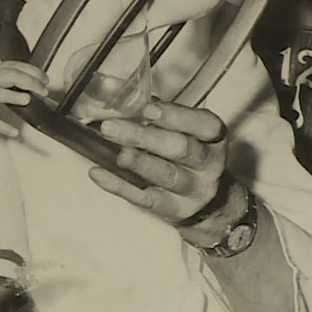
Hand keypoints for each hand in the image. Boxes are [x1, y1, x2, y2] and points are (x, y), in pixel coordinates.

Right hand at [0, 61, 48, 138]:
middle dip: (28, 80)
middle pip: (8, 74)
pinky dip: (1, 126)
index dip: (32, 71)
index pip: (14, 65)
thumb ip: (5, 78)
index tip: (45, 80)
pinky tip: (14, 132)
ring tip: (27, 100)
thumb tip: (32, 85)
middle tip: (43, 90)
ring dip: (11, 95)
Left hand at [87, 101, 231, 237]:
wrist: (208, 203)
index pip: (204, 125)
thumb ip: (162, 118)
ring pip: (167, 175)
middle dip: (145, 137)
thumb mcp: (185, 133)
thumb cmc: (187, 157)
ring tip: (117, 153)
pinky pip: (145, 198)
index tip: (147, 109)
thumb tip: (126, 102)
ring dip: (139, 162)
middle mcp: (208, 165)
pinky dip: (119, 186)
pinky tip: (98, 173)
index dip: (176, 116)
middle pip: (181, 149)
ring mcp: (193, 190)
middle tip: (111, 127)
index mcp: (213, 138)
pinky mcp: (174, 209)